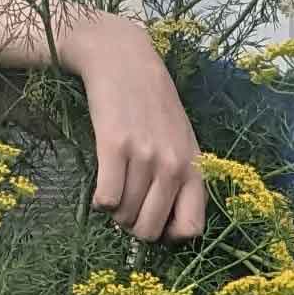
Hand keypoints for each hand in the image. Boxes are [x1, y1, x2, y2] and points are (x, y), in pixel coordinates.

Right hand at [69, 15, 209, 243]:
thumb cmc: (153, 105)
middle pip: (150, 230)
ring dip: (115, 211)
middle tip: (127, 206)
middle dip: (134, 226)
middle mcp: (173, 165)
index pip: (191, 228)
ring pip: (125, 216)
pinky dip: (100, 200)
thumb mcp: (182, 140)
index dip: (169, 234)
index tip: (156, 221)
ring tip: (115, 188)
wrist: (124, 60)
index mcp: (194, 167)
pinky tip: (102, 184)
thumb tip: (172, 229)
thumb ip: (183, 179)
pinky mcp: (115, 146)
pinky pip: (106, 199)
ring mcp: (145, 156)